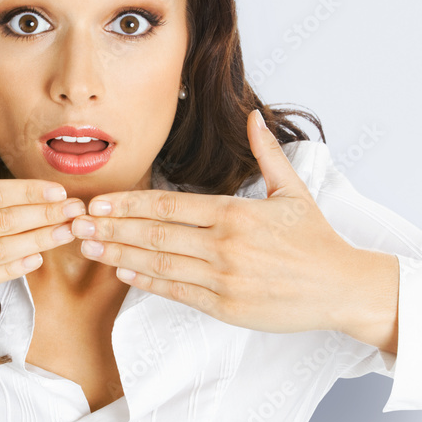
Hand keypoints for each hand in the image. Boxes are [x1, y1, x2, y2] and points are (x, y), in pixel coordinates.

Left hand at [69, 110, 389, 337]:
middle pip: (156, 233)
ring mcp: (224, 277)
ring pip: (160, 263)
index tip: (99, 202)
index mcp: (234, 213)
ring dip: (120, 254)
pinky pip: (179, 291)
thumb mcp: (293, 190)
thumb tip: (255, 116)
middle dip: (112, 227)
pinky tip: (123, 272)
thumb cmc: (316, 240)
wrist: (344, 287)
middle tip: (78, 224)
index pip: (169, 204)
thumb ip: (267, 153)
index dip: (129, 203)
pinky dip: (148, 282)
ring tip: (89, 247)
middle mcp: (224, 244)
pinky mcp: (227, 306)